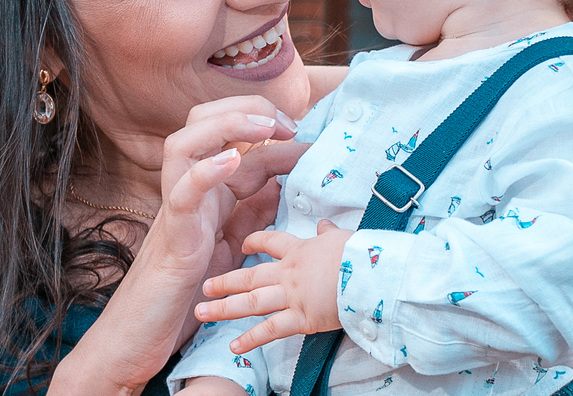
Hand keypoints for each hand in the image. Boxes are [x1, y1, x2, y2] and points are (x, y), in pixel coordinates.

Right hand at [51, 98, 303, 393]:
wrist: (140, 336)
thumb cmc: (183, 291)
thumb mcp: (230, 244)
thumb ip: (251, 212)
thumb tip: (278, 184)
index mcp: (205, 188)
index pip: (233, 137)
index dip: (272, 129)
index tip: (304, 134)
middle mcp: (187, 189)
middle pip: (201, 120)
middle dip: (245, 109)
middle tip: (285, 123)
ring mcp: (175, 209)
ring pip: (183, 143)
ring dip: (226, 126)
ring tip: (264, 128)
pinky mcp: (171, 236)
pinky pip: (181, 193)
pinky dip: (205, 171)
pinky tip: (231, 161)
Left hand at [195, 219, 352, 352]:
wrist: (369, 273)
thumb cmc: (359, 253)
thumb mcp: (341, 236)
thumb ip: (328, 233)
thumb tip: (324, 224)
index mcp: (299, 251)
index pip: (271, 242)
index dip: (255, 242)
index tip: (244, 245)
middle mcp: (289, 274)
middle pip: (250, 277)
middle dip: (225, 282)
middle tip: (205, 287)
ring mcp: (292, 297)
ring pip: (251, 303)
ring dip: (225, 308)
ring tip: (203, 312)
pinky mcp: (301, 318)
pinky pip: (271, 330)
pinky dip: (251, 339)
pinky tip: (233, 346)